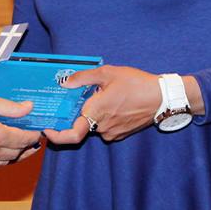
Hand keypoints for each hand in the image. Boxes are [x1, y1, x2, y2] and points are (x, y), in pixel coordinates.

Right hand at [0, 92, 41, 165]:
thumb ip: (9, 107)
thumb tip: (29, 108)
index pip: (23, 139)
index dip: (33, 135)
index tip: (39, 130)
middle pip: (16, 153)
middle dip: (28, 146)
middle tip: (34, 139)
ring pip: (5, 162)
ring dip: (16, 155)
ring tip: (22, 147)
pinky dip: (1, 159)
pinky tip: (3, 151)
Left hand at [44, 65, 159, 144]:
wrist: (163, 98)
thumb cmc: (136, 83)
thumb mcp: (107, 73)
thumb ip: (83, 78)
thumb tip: (64, 83)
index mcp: (96, 113)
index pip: (71, 135)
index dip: (56, 136)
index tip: (47, 129)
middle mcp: (102, 127)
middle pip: (81, 125)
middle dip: (78, 113)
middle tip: (81, 97)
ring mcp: (113, 132)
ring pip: (94, 124)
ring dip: (93, 113)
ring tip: (104, 95)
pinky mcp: (122, 133)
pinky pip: (105, 126)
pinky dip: (103, 116)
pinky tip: (112, 101)